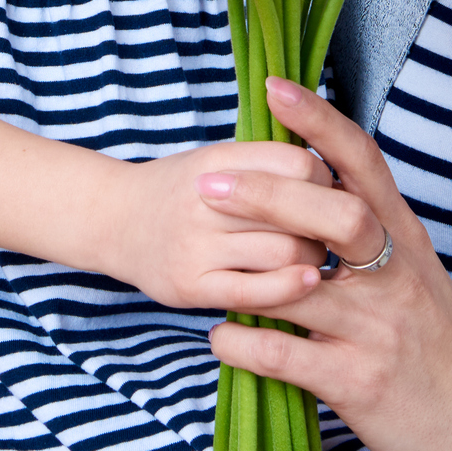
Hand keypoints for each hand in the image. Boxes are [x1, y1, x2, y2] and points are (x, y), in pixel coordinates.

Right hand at [105, 140, 334, 311]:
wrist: (114, 220)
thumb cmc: (182, 188)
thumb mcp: (220, 158)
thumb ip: (270, 161)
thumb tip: (337, 169)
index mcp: (219, 158)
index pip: (297, 165)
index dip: (325, 181)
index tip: (329, 193)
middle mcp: (205, 198)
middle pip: (296, 211)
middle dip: (325, 224)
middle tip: (331, 231)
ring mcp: (196, 244)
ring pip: (283, 253)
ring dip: (311, 258)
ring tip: (311, 255)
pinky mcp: (190, 286)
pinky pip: (254, 292)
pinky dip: (288, 289)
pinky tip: (306, 283)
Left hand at [203, 80, 451, 450]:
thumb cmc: (436, 338)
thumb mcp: (414, 269)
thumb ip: (370, 228)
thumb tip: (313, 178)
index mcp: (404, 236)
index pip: (363, 162)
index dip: (319, 121)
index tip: (275, 89)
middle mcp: (394, 274)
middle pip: (334, 214)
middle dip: (268, 195)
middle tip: (208, 183)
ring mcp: (377, 329)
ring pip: (303, 289)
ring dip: (244, 274)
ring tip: (196, 261)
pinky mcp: (358, 381)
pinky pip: (289, 358)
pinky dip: (246, 345)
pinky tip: (219, 336)